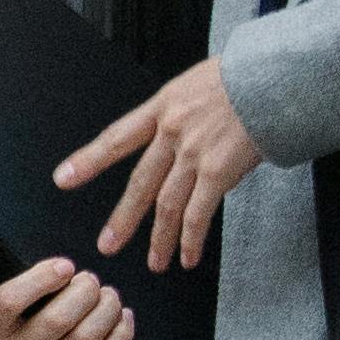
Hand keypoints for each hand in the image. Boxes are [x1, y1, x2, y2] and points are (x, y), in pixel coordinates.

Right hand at [0, 259, 135, 339]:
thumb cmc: (25, 325)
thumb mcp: (15, 305)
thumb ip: (33, 286)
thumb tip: (68, 272)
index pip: (8, 301)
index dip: (41, 278)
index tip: (66, 266)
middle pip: (55, 320)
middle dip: (85, 292)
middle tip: (92, 282)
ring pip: (83, 338)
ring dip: (107, 310)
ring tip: (110, 297)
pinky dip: (119, 336)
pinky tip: (123, 319)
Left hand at [58, 57, 266, 272]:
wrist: (275, 77)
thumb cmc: (244, 78)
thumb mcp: (197, 84)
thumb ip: (181, 114)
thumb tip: (177, 142)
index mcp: (163, 106)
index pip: (117, 137)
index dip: (89, 159)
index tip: (64, 179)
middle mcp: (172, 131)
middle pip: (140, 182)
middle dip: (123, 218)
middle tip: (107, 245)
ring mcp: (194, 153)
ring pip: (167, 205)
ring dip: (160, 239)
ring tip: (155, 262)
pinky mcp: (218, 171)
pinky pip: (198, 213)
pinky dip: (191, 239)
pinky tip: (188, 256)